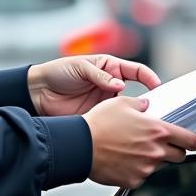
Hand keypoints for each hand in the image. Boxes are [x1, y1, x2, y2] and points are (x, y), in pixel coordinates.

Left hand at [27, 55, 159, 116]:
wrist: (38, 93)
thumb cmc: (58, 73)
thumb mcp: (80, 67)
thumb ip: (101, 76)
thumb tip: (120, 85)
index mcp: (110, 67)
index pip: (136, 71)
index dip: (148, 77)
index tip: (157, 86)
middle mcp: (111, 84)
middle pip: (136, 91)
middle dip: (146, 98)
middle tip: (153, 107)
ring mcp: (105, 102)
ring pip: (126, 108)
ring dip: (133, 113)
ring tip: (140, 119)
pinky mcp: (97, 116)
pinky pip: (113, 120)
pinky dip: (120, 124)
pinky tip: (124, 128)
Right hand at [84, 96, 195, 187]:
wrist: (79, 146)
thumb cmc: (99, 124)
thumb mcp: (122, 103)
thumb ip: (141, 104)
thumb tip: (147, 106)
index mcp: (158, 131)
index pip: (191, 140)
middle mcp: (155, 152)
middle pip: (179, 156)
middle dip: (175, 150)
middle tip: (161, 143)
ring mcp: (145, 169)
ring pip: (159, 166)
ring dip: (153, 159)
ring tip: (134, 149)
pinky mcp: (133, 181)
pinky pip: (142, 176)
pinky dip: (137, 169)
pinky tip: (124, 159)